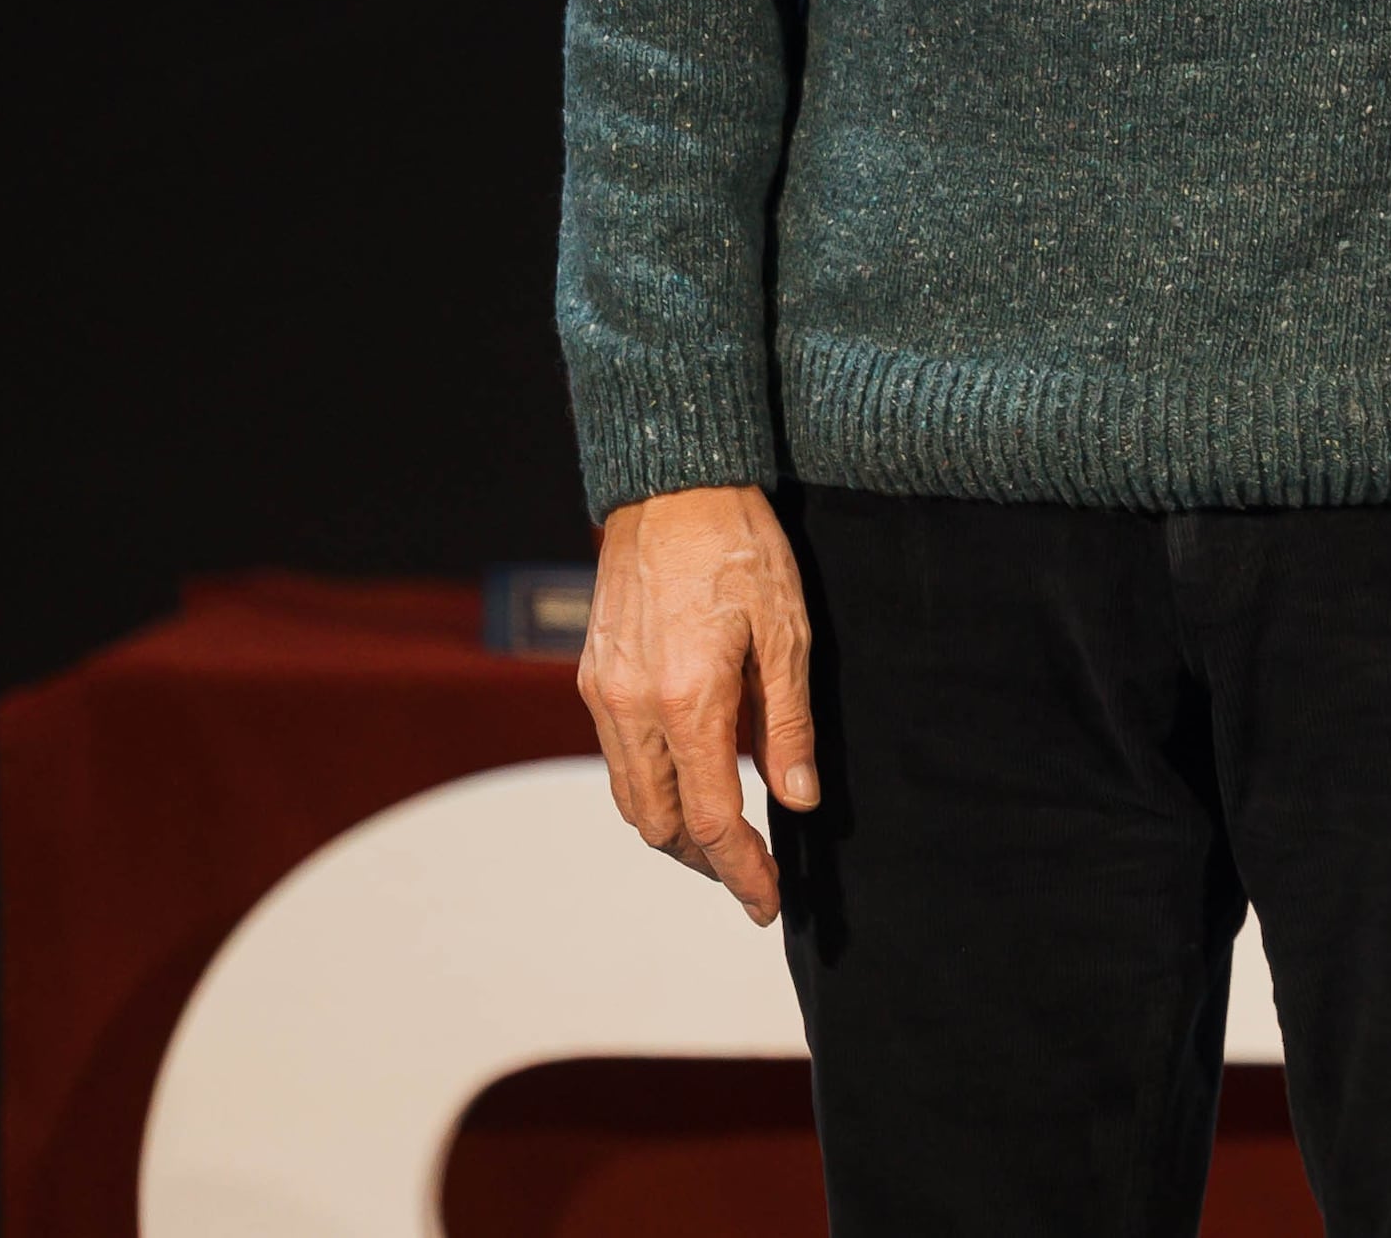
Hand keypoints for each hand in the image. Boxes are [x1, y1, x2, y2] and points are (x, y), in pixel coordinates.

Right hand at [576, 483, 816, 923]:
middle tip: (752, 873)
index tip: (768, 902)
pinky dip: (652, 782)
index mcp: (688, 703)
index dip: (744, 871)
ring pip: (630, 796)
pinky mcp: (592, 677)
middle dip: (705, 860)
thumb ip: (789, 722)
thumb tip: (799, 800)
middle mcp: (632, 709)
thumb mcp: (788, 631)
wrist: (671, 487)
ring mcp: (603, 694)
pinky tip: (692, 773)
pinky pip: (617, 756)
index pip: (713, 820)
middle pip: (660, 823)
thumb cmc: (740, 549)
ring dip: (674, 826)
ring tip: (726, 835)